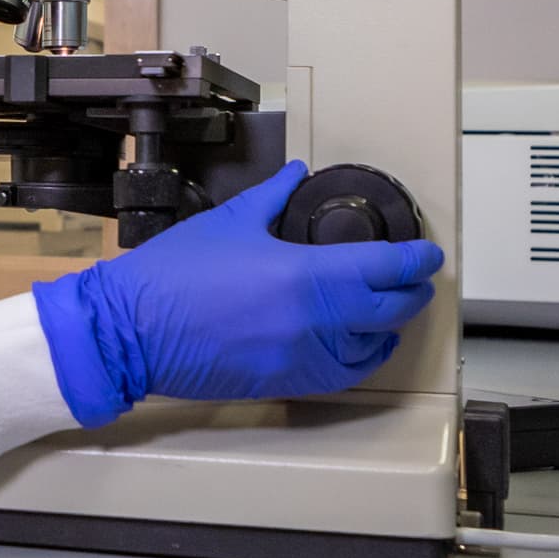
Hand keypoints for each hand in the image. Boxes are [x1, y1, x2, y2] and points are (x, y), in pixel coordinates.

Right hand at [33, 162, 444, 426]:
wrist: (130, 332)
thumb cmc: (172, 276)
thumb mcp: (227, 222)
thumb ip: (271, 198)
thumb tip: (295, 174)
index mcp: (305, 275)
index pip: (386, 268)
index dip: (416, 259)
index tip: (428, 253)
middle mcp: (315, 321)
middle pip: (392, 310)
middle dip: (411, 292)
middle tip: (416, 278)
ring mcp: (302, 358)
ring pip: (373, 348)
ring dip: (388, 327)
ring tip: (391, 310)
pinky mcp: (285, 384)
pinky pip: (343, 375)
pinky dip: (361, 358)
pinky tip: (361, 344)